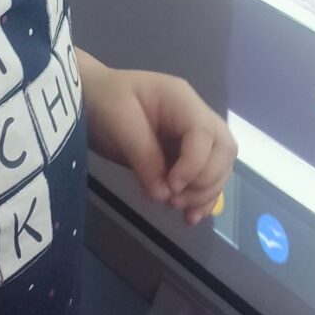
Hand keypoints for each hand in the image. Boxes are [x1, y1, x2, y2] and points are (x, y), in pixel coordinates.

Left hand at [83, 62, 237, 226]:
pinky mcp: (184, 153)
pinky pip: (206, 175)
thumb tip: (163, 194)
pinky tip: (190, 216)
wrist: (91, 98)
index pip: (205, 133)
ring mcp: (192, 135)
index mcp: (180, 99)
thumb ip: (144, 157)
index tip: (171, 188)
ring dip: (207, 192)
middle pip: (224, 148)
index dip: (194, 165)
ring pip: (221, 164)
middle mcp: (194, 115)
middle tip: (175, 200)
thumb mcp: (119, 123)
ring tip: (180, 209)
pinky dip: (202, 197)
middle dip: (206, 180)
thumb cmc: (103, 102)